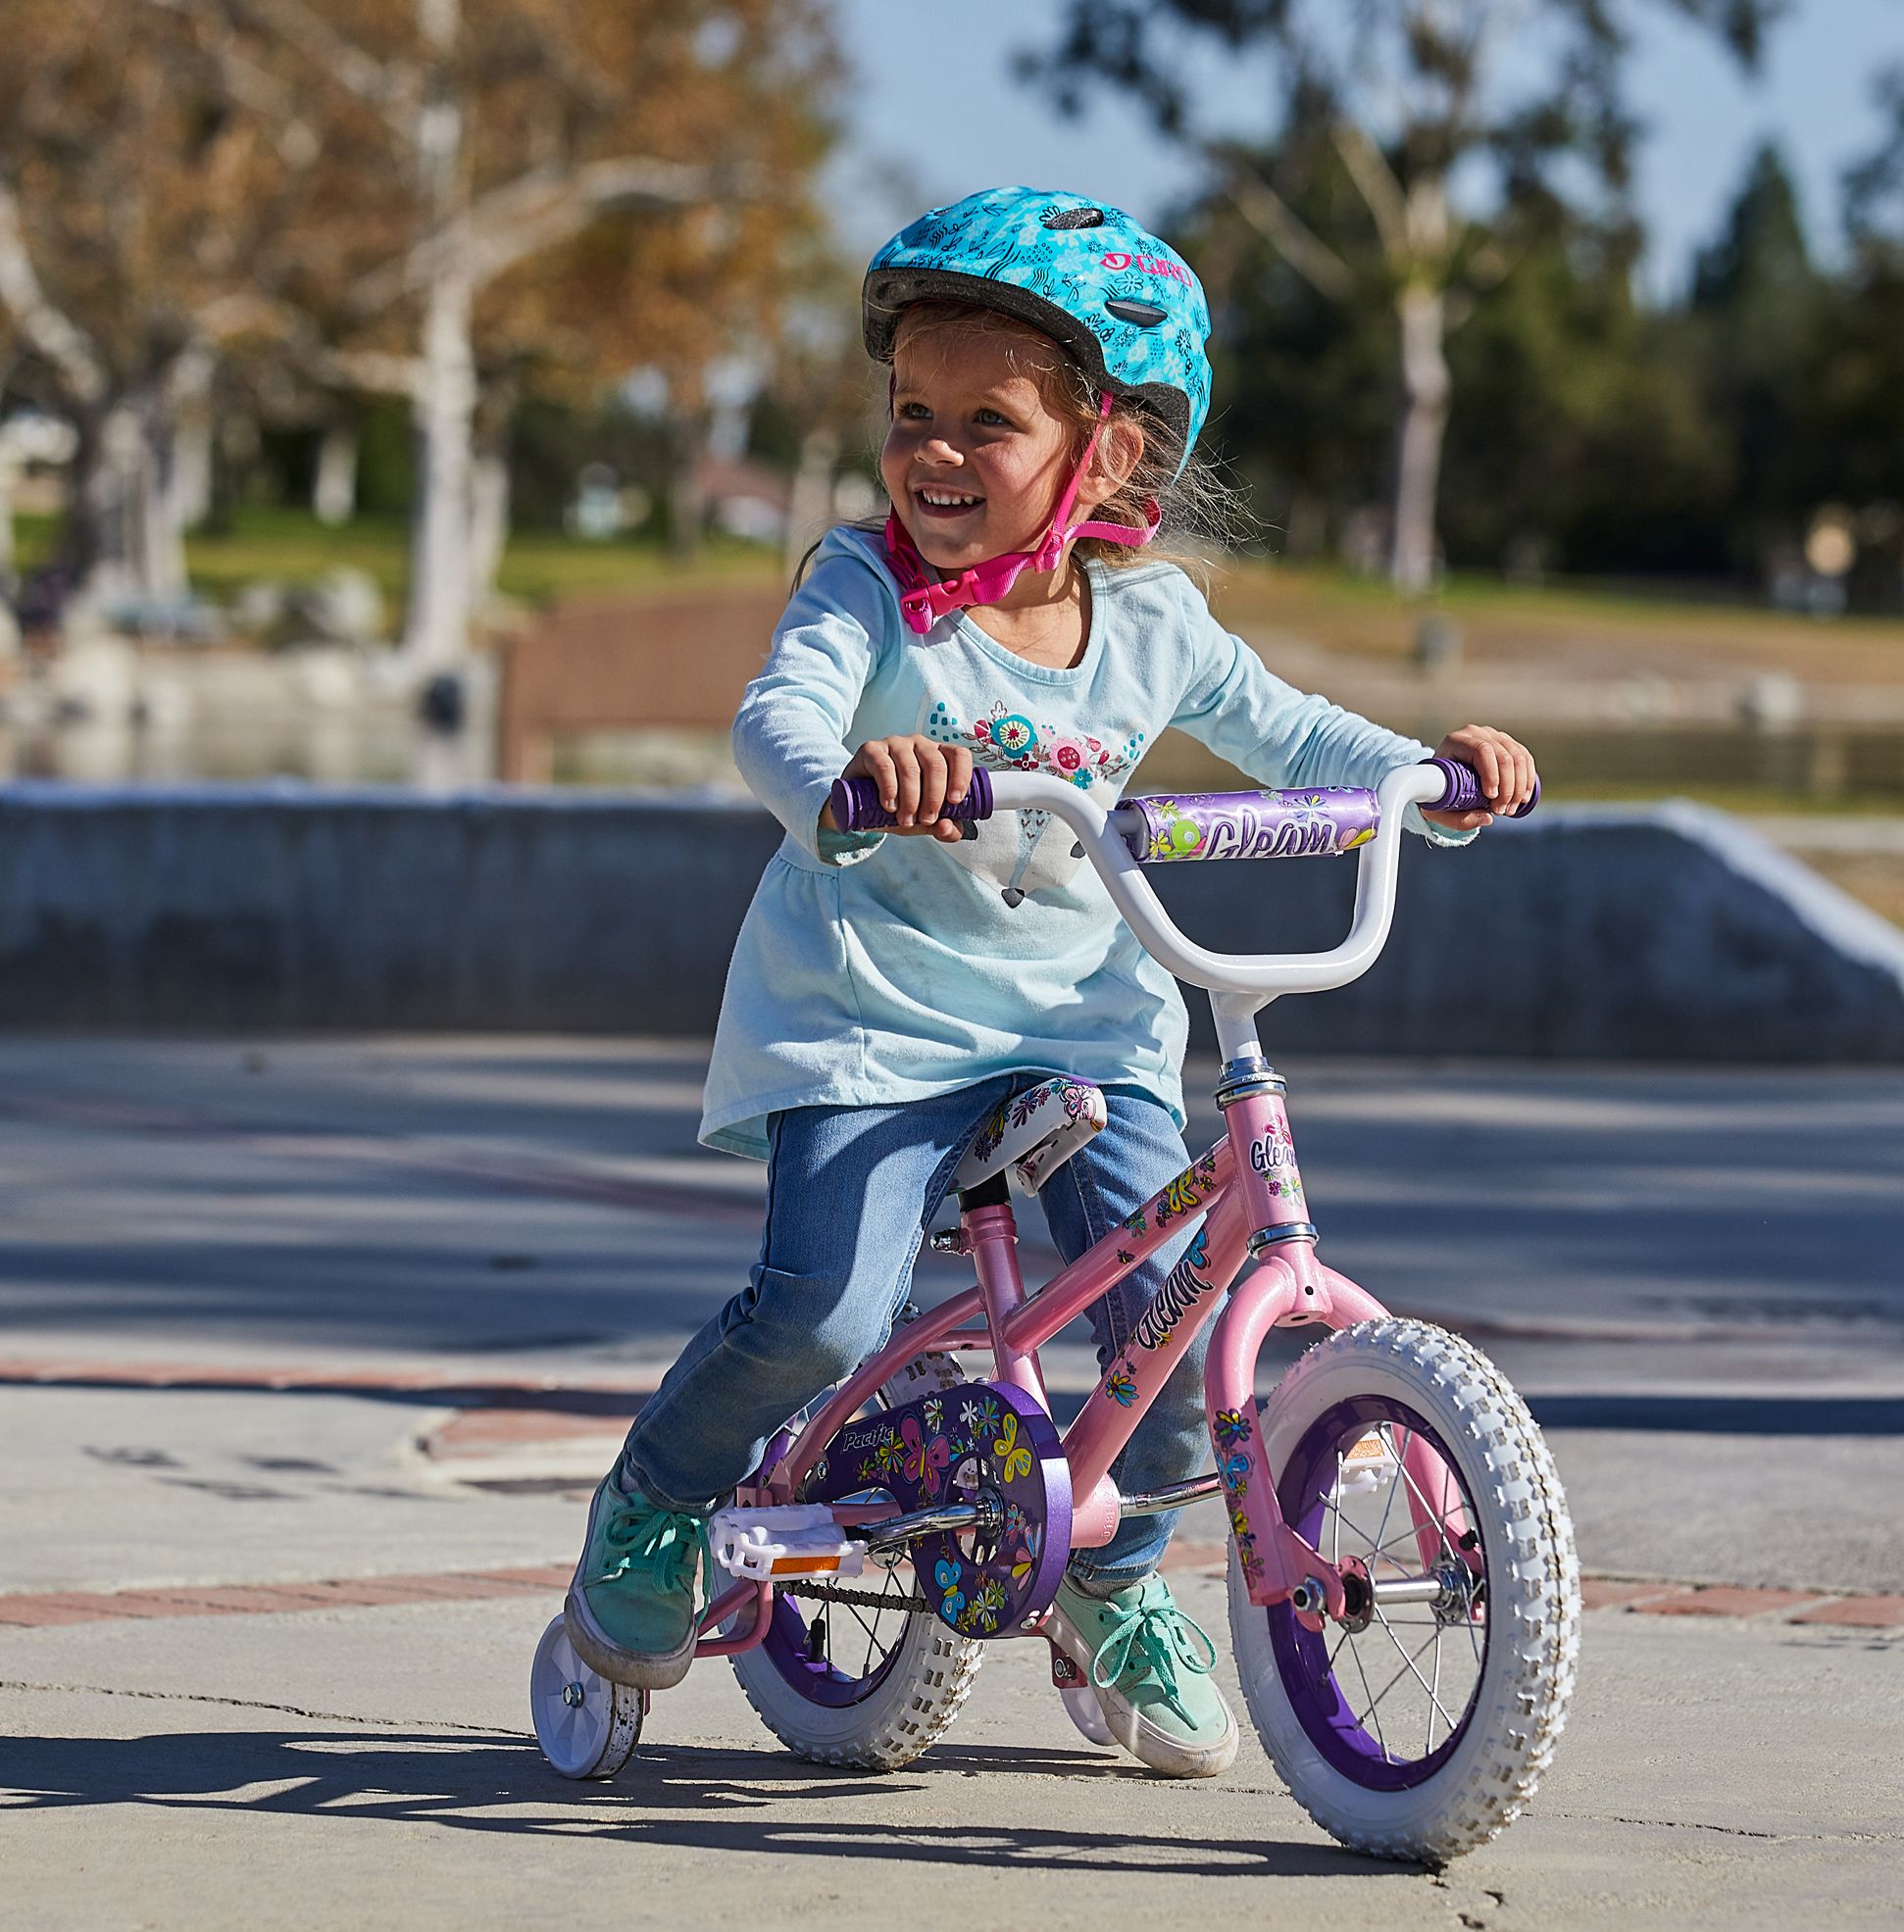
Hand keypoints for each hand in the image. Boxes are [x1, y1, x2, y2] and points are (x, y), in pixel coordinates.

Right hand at [818, 735, 974, 841]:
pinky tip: (890, 805)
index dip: (961, 776)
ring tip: (905, 820)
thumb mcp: (923, 821)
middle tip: (926, 819)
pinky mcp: (872, 749)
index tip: (954, 801)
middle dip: (934, 797)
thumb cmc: (899, 806)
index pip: (959, 755)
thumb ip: (943, 828)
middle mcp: (920, 745)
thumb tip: (949, 829)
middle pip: (936, 764)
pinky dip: (890, 789)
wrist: (859, 805)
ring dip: (911, 798)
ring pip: (911, 768)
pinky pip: (884, 766)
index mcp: (939, 756)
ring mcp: (896, 744)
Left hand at [1423, 725, 1538, 830]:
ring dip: (1519, 787)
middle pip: (1503, 756)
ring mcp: (1493, 736)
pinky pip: (1525, 759)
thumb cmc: (1436, 791)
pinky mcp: (1506, 743)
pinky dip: (1527, 780)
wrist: (1439, 776)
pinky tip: (1523, 798)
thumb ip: (1458, 818)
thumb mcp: (1438, 807)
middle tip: (1501, 811)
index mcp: (1455, 741)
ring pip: (1518, 758)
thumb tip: (1488, 818)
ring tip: (1510, 810)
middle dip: (1507, 788)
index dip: (1491, 774)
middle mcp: (1476, 733)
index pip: (1481, 751)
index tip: (1491, 798)